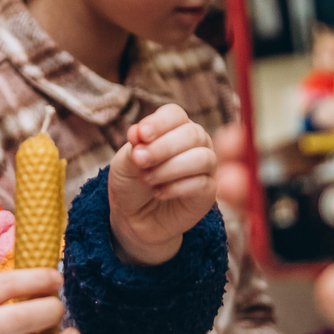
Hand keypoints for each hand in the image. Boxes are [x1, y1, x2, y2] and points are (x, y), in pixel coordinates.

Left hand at [109, 103, 217, 265]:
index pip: (175, 115)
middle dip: (163, 147)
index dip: (159, 123)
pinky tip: (158, 193)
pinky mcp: (208, 192)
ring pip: (202, 158)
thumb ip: (133, 147)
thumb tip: (138, 133)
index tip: (140, 135)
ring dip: (170, 168)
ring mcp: (206, 167)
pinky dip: (176, 188)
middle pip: (192, 134)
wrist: (134, 219)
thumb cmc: (131, 184)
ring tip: (147, 179)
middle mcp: (195, 143)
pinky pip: (201, 184)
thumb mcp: (124, 163)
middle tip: (140, 161)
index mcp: (174, 128)